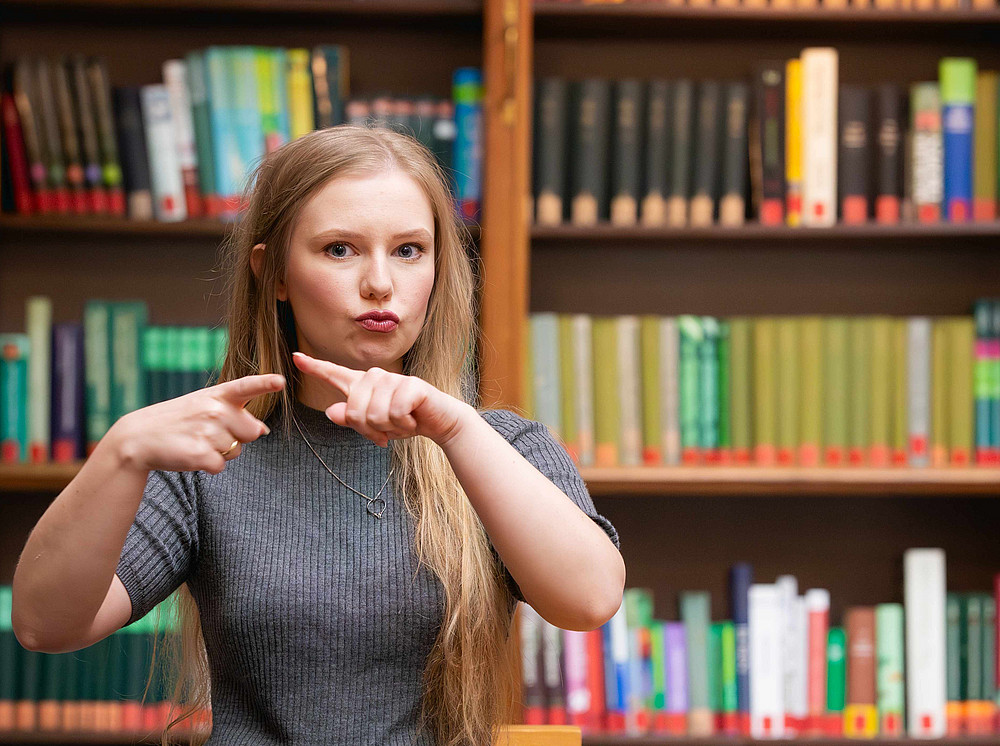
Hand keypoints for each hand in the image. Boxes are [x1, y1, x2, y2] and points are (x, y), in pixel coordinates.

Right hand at [110, 374, 285, 474]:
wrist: (139, 437)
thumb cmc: (178, 421)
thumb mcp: (205, 407)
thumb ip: (236, 414)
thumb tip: (263, 430)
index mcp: (217, 395)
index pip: (246, 387)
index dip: (265, 384)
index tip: (281, 382)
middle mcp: (215, 410)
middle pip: (252, 432)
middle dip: (237, 437)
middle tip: (208, 432)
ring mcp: (208, 431)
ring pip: (236, 451)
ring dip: (220, 452)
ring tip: (195, 441)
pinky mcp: (200, 454)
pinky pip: (221, 466)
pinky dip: (209, 465)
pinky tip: (190, 453)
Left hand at [291, 352, 469, 447]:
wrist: (439, 422)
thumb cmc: (405, 421)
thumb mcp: (375, 426)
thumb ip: (352, 419)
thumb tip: (329, 412)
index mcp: (363, 385)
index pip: (334, 374)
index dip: (314, 367)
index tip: (295, 357)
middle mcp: (375, 377)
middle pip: (353, 411)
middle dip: (370, 430)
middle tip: (388, 430)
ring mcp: (393, 378)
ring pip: (373, 415)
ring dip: (390, 429)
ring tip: (403, 422)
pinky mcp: (411, 385)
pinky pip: (394, 414)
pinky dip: (404, 425)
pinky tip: (413, 419)